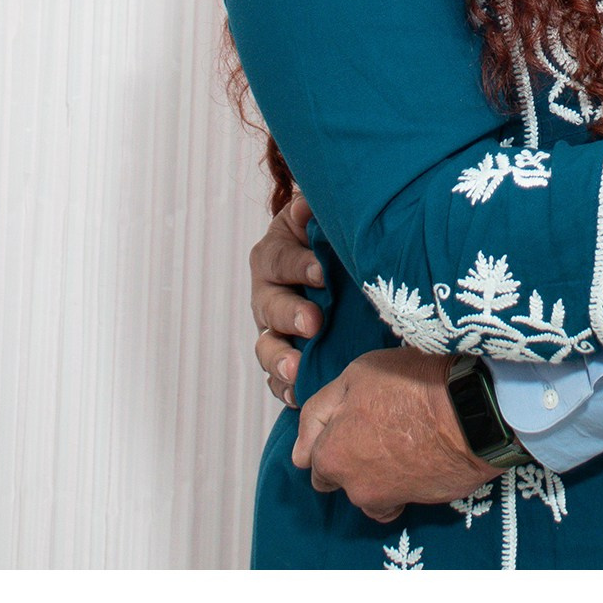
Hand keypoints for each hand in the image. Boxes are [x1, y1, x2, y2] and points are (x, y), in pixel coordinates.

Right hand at [250, 193, 325, 405]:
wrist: (335, 263)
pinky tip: (299, 395)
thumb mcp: (319, 218)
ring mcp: (273, 328)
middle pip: (270, 307)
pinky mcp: (285, 355)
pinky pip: (277, 377)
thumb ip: (313, 213)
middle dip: (290, 315)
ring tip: (296, 369)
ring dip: (280, 358)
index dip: (299, 265)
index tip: (321, 272)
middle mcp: (267, 292)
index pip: (280, 260)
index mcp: (274, 256)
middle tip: (312, 323)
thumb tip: (305, 207)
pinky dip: (284, 388)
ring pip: (267, 346)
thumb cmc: (327, 237)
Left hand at [292, 349, 502, 520]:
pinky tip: (416, 458)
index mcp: (329, 456)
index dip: (326, 433)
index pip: (308, 457)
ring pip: (368, 490)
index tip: (347, 417)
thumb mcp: (356, 375)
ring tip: (400, 440)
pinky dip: (402, 484)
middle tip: (373, 427)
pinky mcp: (418, 503)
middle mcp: (352, 486)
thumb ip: (319, 411)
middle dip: (345, 458)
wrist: (472, 409)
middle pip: (336, 477)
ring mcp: (386, 499)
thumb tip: (300, 448)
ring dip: (375, 473)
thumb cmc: (413, 385)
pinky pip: (399, 498)